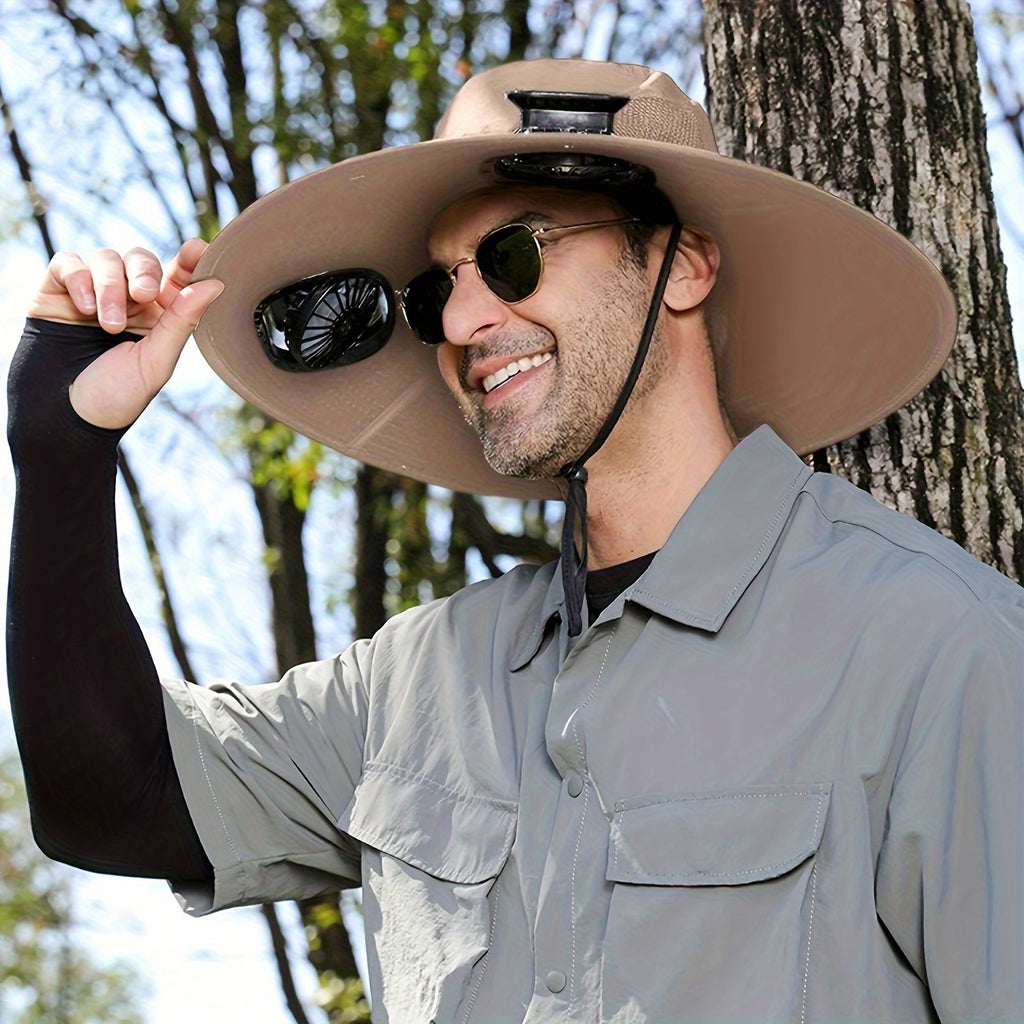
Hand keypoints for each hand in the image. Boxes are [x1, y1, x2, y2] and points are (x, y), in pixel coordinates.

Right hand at [27, 239, 223, 428]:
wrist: (63, 416)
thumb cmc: (114, 396)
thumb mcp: (156, 361)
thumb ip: (182, 320)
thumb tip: (216, 284)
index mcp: (158, 316)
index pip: (176, 278)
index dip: (189, 261)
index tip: (198, 249)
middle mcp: (126, 300)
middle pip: (141, 260)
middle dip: (144, 272)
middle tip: (144, 295)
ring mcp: (91, 292)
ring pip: (106, 259)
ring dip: (109, 287)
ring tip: (109, 324)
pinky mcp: (57, 290)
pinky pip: (68, 262)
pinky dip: (78, 278)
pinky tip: (83, 308)